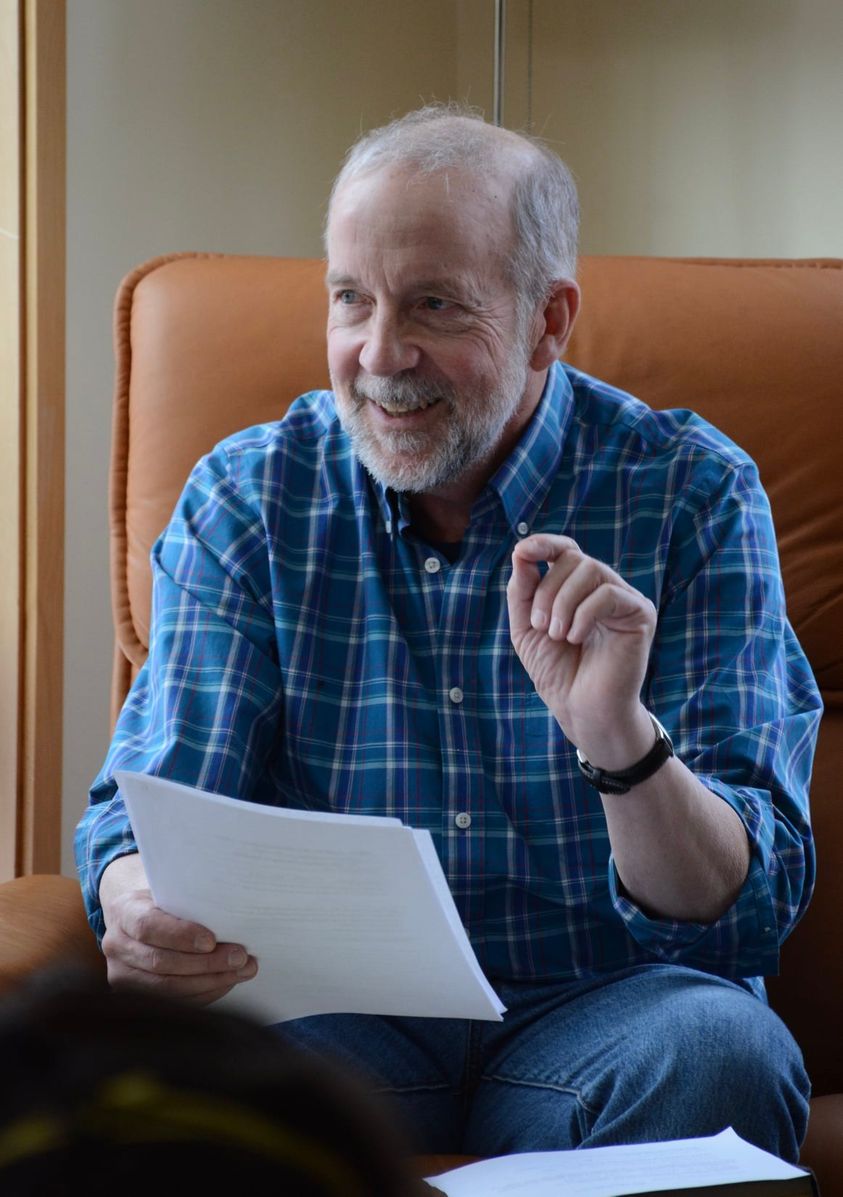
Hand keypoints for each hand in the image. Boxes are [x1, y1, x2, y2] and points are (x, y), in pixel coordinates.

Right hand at [100, 854, 257, 1003]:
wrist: (136, 920)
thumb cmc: (162, 902)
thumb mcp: (169, 891)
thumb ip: (190, 901)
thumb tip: (234, 915)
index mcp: (124, 911)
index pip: (148, 926)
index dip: (180, 936)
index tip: (212, 940)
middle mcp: (116, 945)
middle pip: (161, 962)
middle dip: (205, 963)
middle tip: (239, 957)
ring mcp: (121, 975)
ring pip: (168, 987)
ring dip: (210, 981)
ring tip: (241, 971)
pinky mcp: (134, 996)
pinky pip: (173, 1001)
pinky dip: (203, 993)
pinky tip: (226, 981)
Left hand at [507, 534, 656, 766]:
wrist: (581, 708)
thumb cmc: (557, 670)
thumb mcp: (526, 627)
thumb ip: (522, 590)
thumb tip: (521, 553)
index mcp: (577, 587)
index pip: (565, 549)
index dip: (545, 543)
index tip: (523, 551)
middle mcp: (603, 587)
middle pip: (573, 558)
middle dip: (547, 591)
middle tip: (541, 626)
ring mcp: (624, 598)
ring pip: (590, 569)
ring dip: (563, 602)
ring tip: (558, 635)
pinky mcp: (641, 613)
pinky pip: (608, 594)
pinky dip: (584, 615)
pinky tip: (577, 638)